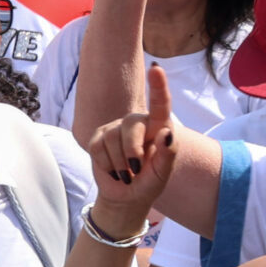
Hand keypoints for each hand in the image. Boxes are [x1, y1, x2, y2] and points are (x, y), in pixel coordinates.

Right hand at [85, 63, 177, 237]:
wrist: (125, 196)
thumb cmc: (149, 183)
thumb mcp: (163, 173)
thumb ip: (168, 153)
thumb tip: (166, 132)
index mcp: (158, 127)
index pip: (160, 105)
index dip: (158, 87)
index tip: (156, 70)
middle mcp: (136, 123)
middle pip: (130, 126)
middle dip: (132, 152)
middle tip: (136, 171)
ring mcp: (115, 129)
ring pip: (112, 139)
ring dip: (118, 164)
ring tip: (125, 172)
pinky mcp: (97, 138)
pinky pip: (97, 148)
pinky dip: (105, 164)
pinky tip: (112, 169)